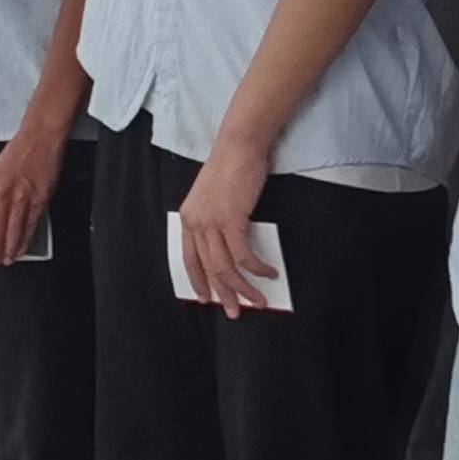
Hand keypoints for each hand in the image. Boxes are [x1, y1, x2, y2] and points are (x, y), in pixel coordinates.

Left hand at [0, 129, 57, 265]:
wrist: (39, 139)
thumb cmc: (16, 154)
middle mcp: (1, 191)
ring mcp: (21, 196)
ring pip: (12, 230)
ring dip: (9, 249)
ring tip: (7, 260)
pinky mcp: (38, 199)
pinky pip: (30, 226)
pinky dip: (25, 240)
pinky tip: (21, 249)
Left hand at [176, 140, 282, 318]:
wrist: (238, 148)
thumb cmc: (231, 169)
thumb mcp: (215, 199)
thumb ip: (217, 221)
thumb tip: (231, 245)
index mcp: (189, 218)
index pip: (189, 258)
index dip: (198, 281)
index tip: (205, 298)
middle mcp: (196, 222)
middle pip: (208, 268)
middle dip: (224, 293)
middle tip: (236, 311)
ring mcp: (211, 222)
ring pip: (225, 267)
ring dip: (243, 288)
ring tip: (258, 300)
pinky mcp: (231, 220)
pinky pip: (243, 255)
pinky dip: (257, 269)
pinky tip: (269, 273)